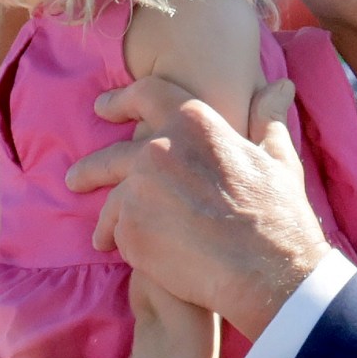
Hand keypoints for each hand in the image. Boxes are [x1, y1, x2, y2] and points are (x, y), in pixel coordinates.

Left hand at [66, 77, 330, 337]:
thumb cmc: (278, 215)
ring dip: (107, 217)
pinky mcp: (129, 228)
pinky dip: (125, 243)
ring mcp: (138, 188)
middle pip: (112, 154)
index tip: (104, 107)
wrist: (266, 271)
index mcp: (193, 121)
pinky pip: (119, 232)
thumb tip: (280, 87)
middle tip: (77, 179)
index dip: (123, 99)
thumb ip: (268, 120)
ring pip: (113, 199)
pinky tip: (134, 256)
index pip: (146, 95)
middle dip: (92, 168)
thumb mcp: (279, 159)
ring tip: (101, 236)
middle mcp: (158, 147)